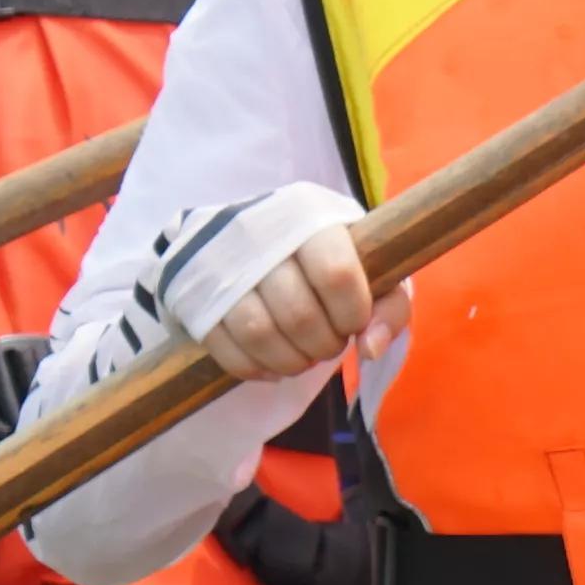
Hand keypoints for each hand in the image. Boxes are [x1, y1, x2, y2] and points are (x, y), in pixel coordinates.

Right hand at [173, 190, 380, 386]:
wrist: (244, 236)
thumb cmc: (322, 255)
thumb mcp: (367, 264)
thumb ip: (389, 304)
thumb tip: (371, 350)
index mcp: (308, 216)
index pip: (336, 273)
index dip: (352, 313)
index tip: (352, 321)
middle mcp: (259, 234)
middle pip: (298, 313)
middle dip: (323, 344)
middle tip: (328, 343)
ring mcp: (220, 266)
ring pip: (260, 333)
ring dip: (291, 361)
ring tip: (303, 356)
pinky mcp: (195, 298)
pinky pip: (227, 350)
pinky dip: (256, 368)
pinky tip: (272, 363)